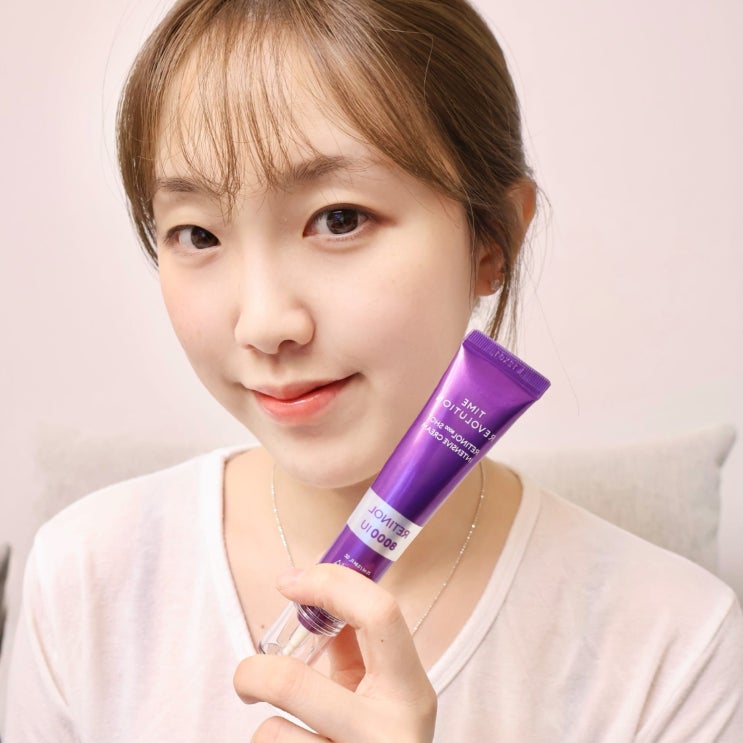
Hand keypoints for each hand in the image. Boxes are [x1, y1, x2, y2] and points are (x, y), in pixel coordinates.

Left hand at [234, 564, 436, 741]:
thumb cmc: (377, 737)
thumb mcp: (379, 691)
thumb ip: (352, 646)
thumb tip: (306, 597)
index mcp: (411, 693)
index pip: (380, 614)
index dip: (329, 584)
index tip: (288, 583)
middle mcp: (389, 734)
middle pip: (292, 683)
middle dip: (253, 671)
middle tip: (247, 676)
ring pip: (270, 736)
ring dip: (265, 731)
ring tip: (285, 737)